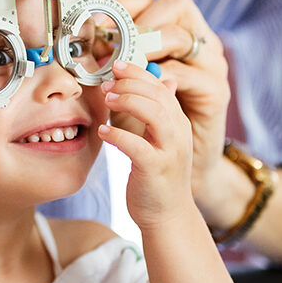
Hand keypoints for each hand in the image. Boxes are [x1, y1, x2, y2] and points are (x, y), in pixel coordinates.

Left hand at [97, 60, 195, 230]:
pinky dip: (119, 135)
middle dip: (130, 83)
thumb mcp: (162, 140)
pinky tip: (103, 132)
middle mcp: (178, 133)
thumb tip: (163, 81)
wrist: (168, 217)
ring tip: (107, 100)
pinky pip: (138, 146)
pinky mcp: (156, 169)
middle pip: (158, 95)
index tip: (116, 65)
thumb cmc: (159, 178)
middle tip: (106, 83)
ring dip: (128, 101)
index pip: (161, 86)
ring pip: (155, 114)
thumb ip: (160, 112)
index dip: (138, 72)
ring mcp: (170, 151)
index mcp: (178, 122)